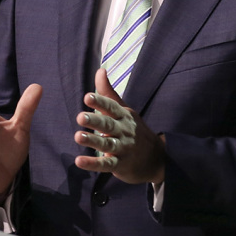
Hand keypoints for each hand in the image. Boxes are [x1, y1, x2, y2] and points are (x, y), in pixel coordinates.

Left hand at [74, 69, 165, 184]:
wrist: (157, 158)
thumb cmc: (134, 130)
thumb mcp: (124, 110)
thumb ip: (109, 93)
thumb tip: (100, 70)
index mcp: (123, 116)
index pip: (111, 107)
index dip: (100, 102)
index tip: (87, 97)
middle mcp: (124, 131)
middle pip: (108, 125)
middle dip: (94, 121)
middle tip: (80, 117)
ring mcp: (123, 149)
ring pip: (107, 144)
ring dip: (93, 141)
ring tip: (78, 136)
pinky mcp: (120, 165)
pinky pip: (106, 165)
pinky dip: (93, 164)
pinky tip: (79, 161)